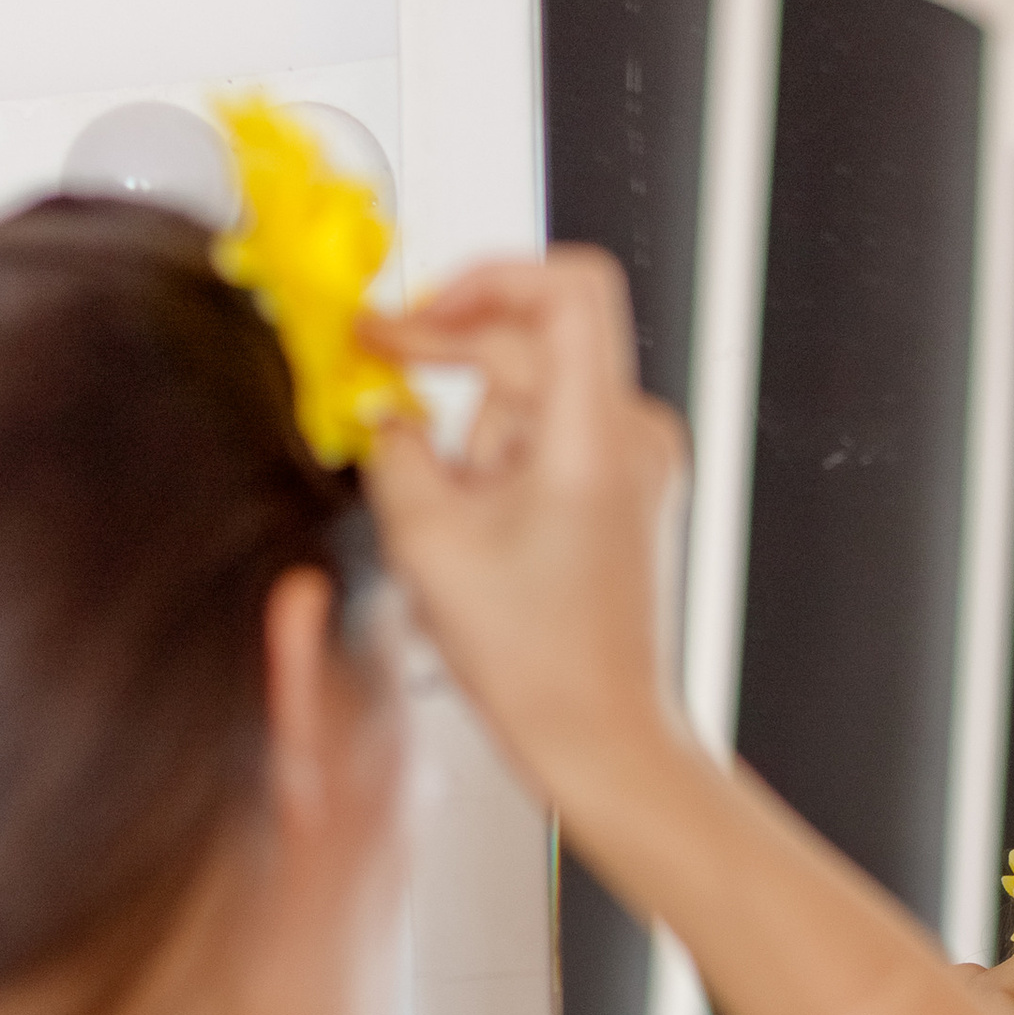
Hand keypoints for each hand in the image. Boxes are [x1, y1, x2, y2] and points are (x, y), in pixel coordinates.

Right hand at [364, 250, 687, 805]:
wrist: (601, 737)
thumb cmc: (540, 664)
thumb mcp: (429, 543)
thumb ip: (394, 450)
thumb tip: (384, 409)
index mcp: (595, 434)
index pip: (567, 286)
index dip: (486, 278)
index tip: (421, 309)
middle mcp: (633, 436)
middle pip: (534, 342)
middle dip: (449, 363)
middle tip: (375, 367)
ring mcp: (638, 463)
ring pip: (533, 396)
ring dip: (475, 432)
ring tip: (452, 515)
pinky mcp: (627, 490)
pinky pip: (550, 438)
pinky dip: (500, 463)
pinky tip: (477, 528)